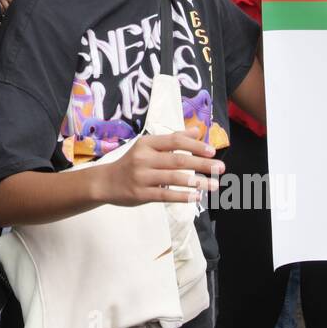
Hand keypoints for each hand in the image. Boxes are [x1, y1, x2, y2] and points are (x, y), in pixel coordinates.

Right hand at [0, 0, 25, 10]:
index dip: (24, 0)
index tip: (26, 2)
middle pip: (14, 4)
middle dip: (18, 6)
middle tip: (22, 7)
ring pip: (7, 7)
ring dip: (11, 9)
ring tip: (15, 10)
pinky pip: (1, 7)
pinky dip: (4, 10)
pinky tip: (7, 11)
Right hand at [96, 128, 223, 206]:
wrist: (106, 182)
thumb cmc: (132, 163)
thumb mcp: (148, 147)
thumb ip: (172, 139)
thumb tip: (196, 131)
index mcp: (147, 144)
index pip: (174, 141)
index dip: (195, 145)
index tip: (212, 151)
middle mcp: (143, 158)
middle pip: (178, 160)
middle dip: (202, 164)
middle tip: (220, 168)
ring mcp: (142, 176)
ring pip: (174, 178)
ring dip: (197, 182)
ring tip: (213, 184)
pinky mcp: (140, 194)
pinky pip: (165, 195)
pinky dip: (182, 196)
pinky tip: (196, 197)